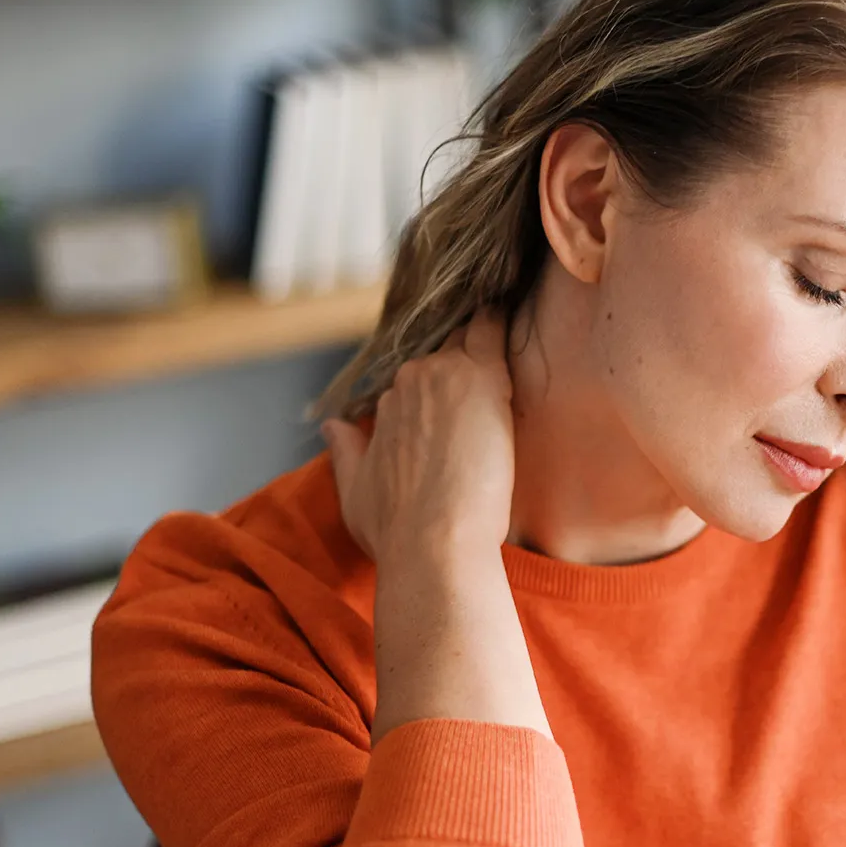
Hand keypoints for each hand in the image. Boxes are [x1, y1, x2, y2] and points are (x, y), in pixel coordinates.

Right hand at [321, 308, 515, 566]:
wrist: (433, 543)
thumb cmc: (397, 530)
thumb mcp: (355, 489)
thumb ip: (346, 451)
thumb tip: (331, 426)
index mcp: (387, 404)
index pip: (421, 379)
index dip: (443, 384)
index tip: (461, 389)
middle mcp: (410, 381)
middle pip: (447, 355)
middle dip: (466, 359)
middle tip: (494, 360)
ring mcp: (445, 375)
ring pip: (470, 341)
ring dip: (486, 338)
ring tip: (507, 318)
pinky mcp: (482, 379)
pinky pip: (493, 333)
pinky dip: (501, 319)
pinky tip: (513, 303)